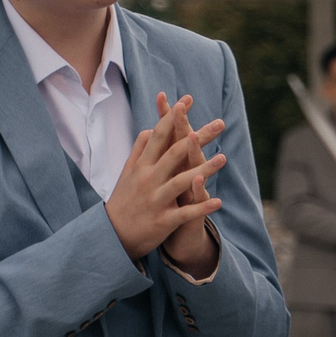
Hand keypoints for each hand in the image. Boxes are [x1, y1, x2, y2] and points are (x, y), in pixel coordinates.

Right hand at [105, 95, 227, 262]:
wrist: (111, 236)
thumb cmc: (123, 200)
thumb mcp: (127, 173)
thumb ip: (140, 150)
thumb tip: (151, 128)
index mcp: (142, 166)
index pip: (159, 136)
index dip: (173, 117)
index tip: (187, 99)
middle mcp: (148, 179)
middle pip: (175, 153)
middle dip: (197, 137)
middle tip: (220, 123)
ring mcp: (155, 199)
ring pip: (181, 181)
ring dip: (204, 170)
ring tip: (224, 158)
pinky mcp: (162, 220)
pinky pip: (184, 213)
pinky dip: (201, 207)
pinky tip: (219, 202)